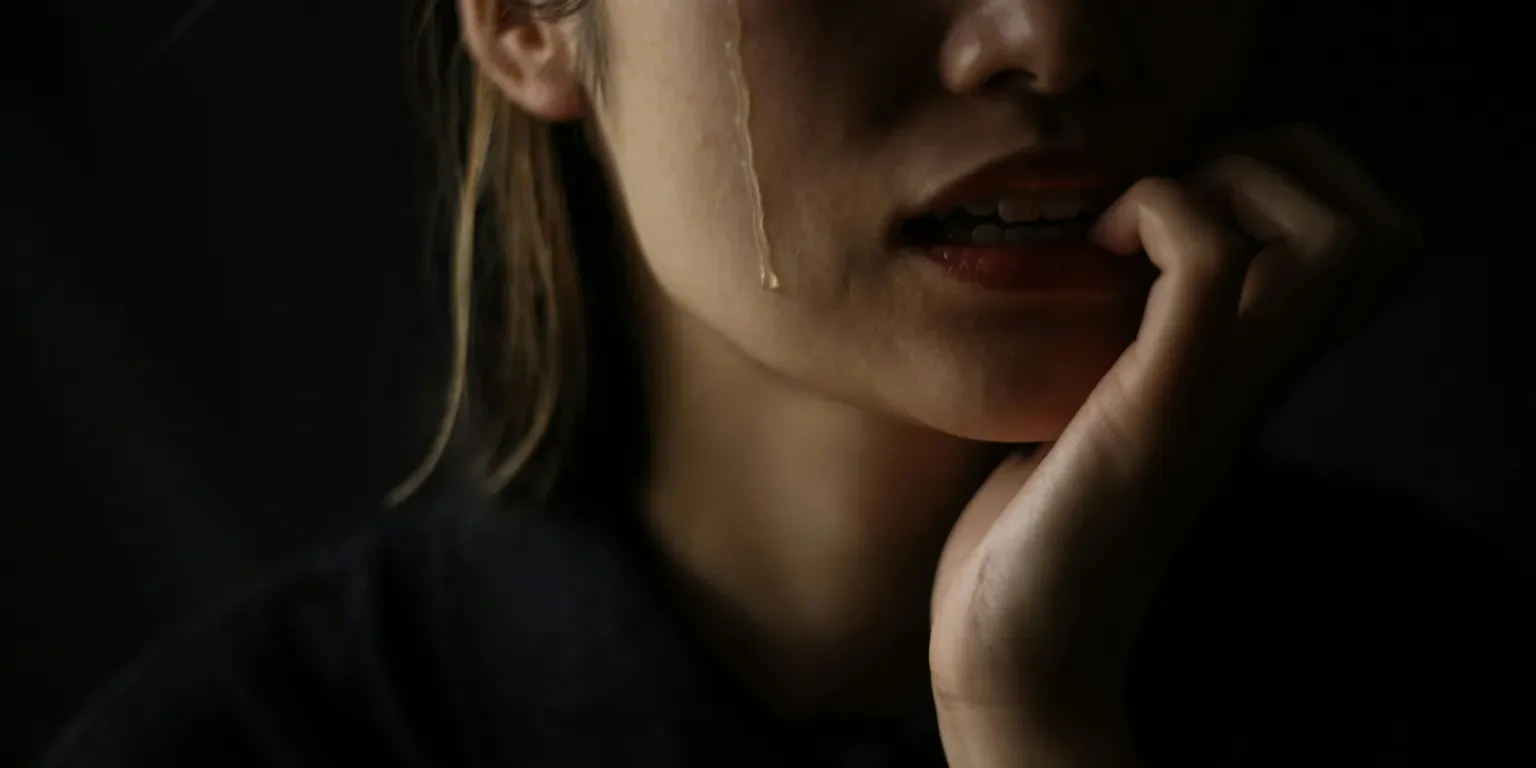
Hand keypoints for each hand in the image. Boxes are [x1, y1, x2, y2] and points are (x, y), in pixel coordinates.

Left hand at [927, 124, 1423, 766]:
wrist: (1016, 632)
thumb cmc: (1043, 510)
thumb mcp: (1104, 389)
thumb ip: (1142, 323)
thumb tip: (1118, 235)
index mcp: (1263, 368)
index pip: (1375, 239)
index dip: (1298, 177)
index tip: (1189, 194)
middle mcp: (1266, 376)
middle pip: (1378, 226)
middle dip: (1275, 163)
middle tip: (1170, 200)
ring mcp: (1223, 389)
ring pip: (1331, 236)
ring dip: (1223, 185)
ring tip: (1133, 226)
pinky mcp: (1161, 405)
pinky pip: (1216, 261)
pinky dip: (1161, 212)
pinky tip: (1102, 249)